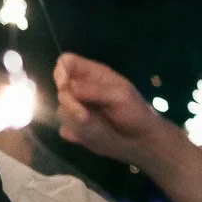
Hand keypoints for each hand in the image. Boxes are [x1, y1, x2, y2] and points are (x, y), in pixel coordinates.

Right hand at [52, 52, 172, 166]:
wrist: (140, 138)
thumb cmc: (134, 111)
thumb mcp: (120, 96)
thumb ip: (94, 90)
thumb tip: (68, 86)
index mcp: (92, 74)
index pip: (67, 62)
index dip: (61, 71)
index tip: (64, 86)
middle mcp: (81, 89)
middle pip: (61, 89)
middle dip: (69, 103)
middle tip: (85, 117)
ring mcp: (77, 108)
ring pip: (61, 109)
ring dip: (72, 118)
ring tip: (93, 126)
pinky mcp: (75, 126)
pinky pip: (64, 127)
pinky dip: (73, 131)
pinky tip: (89, 134)